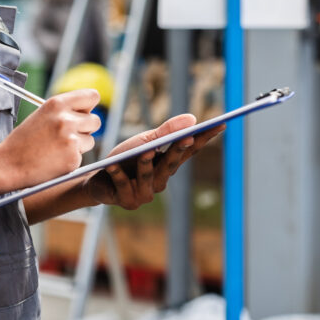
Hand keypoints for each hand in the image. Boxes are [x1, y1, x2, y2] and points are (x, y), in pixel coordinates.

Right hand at [0, 88, 101, 188]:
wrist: (8, 164)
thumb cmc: (24, 140)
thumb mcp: (42, 115)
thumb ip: (64, 110)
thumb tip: (88, 110)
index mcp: (57, 104)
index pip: (92, 96)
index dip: (88, 106)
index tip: (83, 113)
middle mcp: (65, 119)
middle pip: (95, 120)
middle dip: (86, 128)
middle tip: (67, 135)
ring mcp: (70, 140)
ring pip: (90, 140)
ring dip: (79, 145)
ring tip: (56, 148)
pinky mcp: (72, 159)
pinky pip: (81, 156)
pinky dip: (70, 159)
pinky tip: (54, 160)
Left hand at [82, 114, 223, 209]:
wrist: (98, 181)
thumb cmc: (124, 159)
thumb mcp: (144, 141)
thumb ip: (166, 132)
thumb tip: (192, 119)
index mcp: (168, 164)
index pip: (190, 150)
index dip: (206, 138)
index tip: (221, 123)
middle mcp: (161, 181)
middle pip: (172, 164)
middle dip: (179, 150)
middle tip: (188, 136)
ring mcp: (144, 193)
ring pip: (148, 175)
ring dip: (147, 163)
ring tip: (146, 151)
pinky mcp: (126, 200)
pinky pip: (123, 184)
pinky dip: (117, 174)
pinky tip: (112, 166)